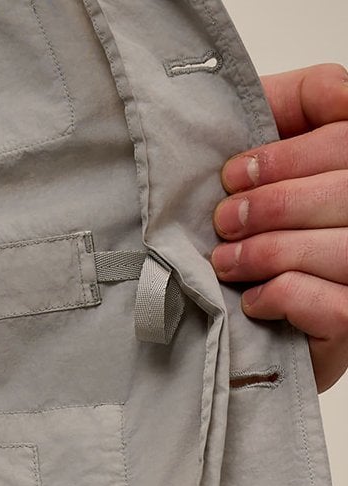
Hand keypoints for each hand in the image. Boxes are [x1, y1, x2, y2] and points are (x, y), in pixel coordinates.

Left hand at [210, 62, 347, 393]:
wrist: (231, 319)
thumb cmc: (255, 220)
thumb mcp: (275, 147)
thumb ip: (305, 103)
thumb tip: (338, 92)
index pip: (347, 144)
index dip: (290, 157)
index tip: (234, 174)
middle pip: (347, 194)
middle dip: (274, 205)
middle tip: (224, 221)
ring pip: (342, 250)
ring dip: (270, 252)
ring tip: (226, 262)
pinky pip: (334, 306)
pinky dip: (284, 296)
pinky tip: (253, 300)